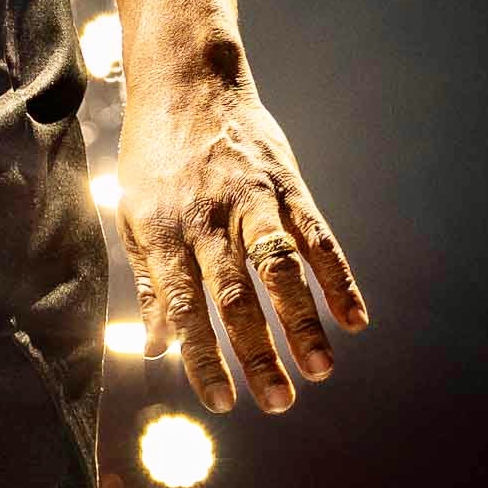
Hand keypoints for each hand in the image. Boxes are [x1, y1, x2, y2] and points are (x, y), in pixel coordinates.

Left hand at [115, 76, 369, 413]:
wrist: (186, 83)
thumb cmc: (153, 158)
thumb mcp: (133, 215)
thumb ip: (149, 281)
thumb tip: (156, 347)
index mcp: (163, 230)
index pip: (181, 306)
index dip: (200, 356)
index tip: (221, 401)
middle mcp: (207, 218)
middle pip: (233, 295)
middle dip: (256, 353)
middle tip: (277, 404)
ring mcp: (251, 200)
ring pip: (279, 268)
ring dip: (301, 322)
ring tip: (319, 370)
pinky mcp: (288, 186)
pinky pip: (317, 237)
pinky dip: (338, 279)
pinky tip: (354, 320)